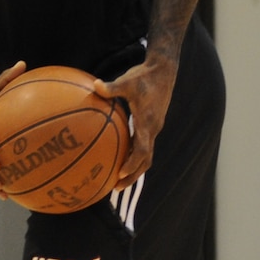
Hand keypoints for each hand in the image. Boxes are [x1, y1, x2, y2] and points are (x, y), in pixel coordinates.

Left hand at [95, 57, 175, 191]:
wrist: (163, 71)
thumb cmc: (144, 76)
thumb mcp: (127, 80)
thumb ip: (112, 87)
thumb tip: (95, 86)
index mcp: (148, 122)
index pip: (142, 148)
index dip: (132, 162)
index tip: (120, 173)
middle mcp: (153, 128)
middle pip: (145, 159)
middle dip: (132, 175)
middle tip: (116, 188)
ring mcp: (153, 128)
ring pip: (146, 155)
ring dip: (134, 169)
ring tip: (117, 181)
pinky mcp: (150, 125)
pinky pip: (143, 146)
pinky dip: (133, 156)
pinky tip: (118, 159)